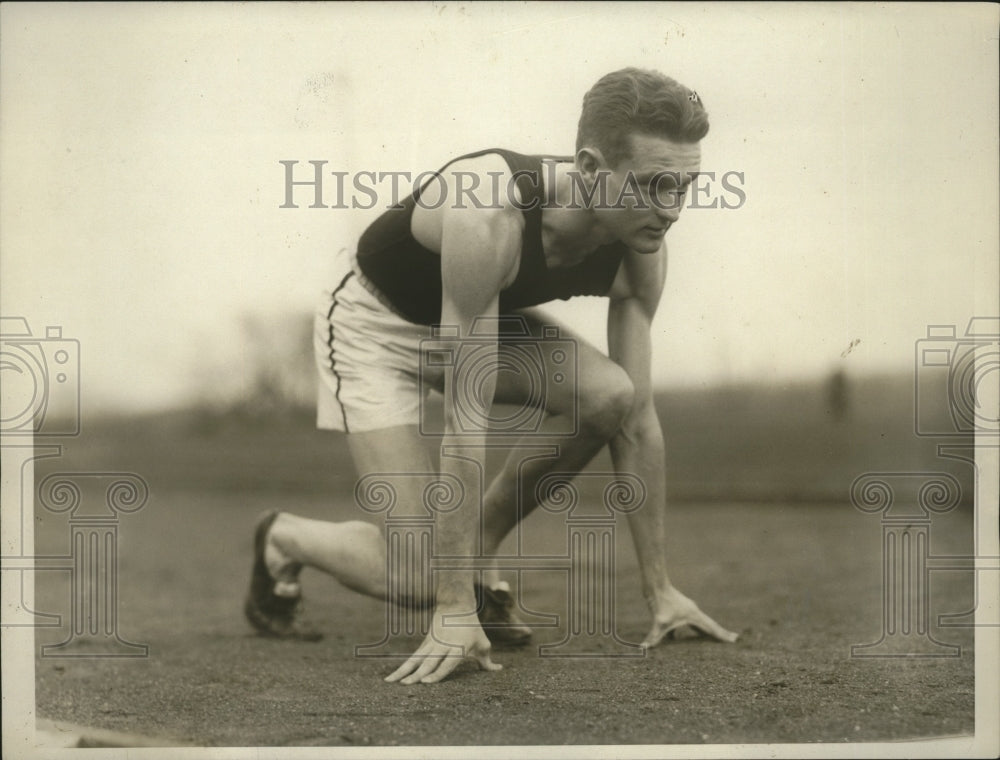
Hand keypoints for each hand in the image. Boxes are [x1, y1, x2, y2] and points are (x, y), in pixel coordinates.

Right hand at [385, 607, 501, 684]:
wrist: (455, 605)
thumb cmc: (472, 627)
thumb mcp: (482, 643)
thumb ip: (487, 661)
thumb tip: (498, 670)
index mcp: (458, 648)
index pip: (446, 664)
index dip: (436, 674)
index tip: (426, 683)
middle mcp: (442, 647)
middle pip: (428, 663)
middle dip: (417, 674)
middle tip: (407, 685)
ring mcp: (431, 645)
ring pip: (415, 660)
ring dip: (403, 672)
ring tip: (391, 683)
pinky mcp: (424, 644)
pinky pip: (412, 658)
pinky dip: (402, 668)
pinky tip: (392, 679)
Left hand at [642, 587, 738, 647]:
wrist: (655, 583)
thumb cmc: (660, 601)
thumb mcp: (659, 622)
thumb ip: (654, 637)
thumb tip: (644, 649)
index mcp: (694, 616)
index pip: (712, 628)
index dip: (723, 635)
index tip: (736, 640)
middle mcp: (693, 612)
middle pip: (709, 626)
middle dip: (719, 634)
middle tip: (732, 640)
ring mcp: (686, 609)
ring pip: (698, 624)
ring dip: (703, 633)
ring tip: (709, 642)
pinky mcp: (678, 609)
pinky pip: (687, 623)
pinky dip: (687, 630)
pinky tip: (677, 639)